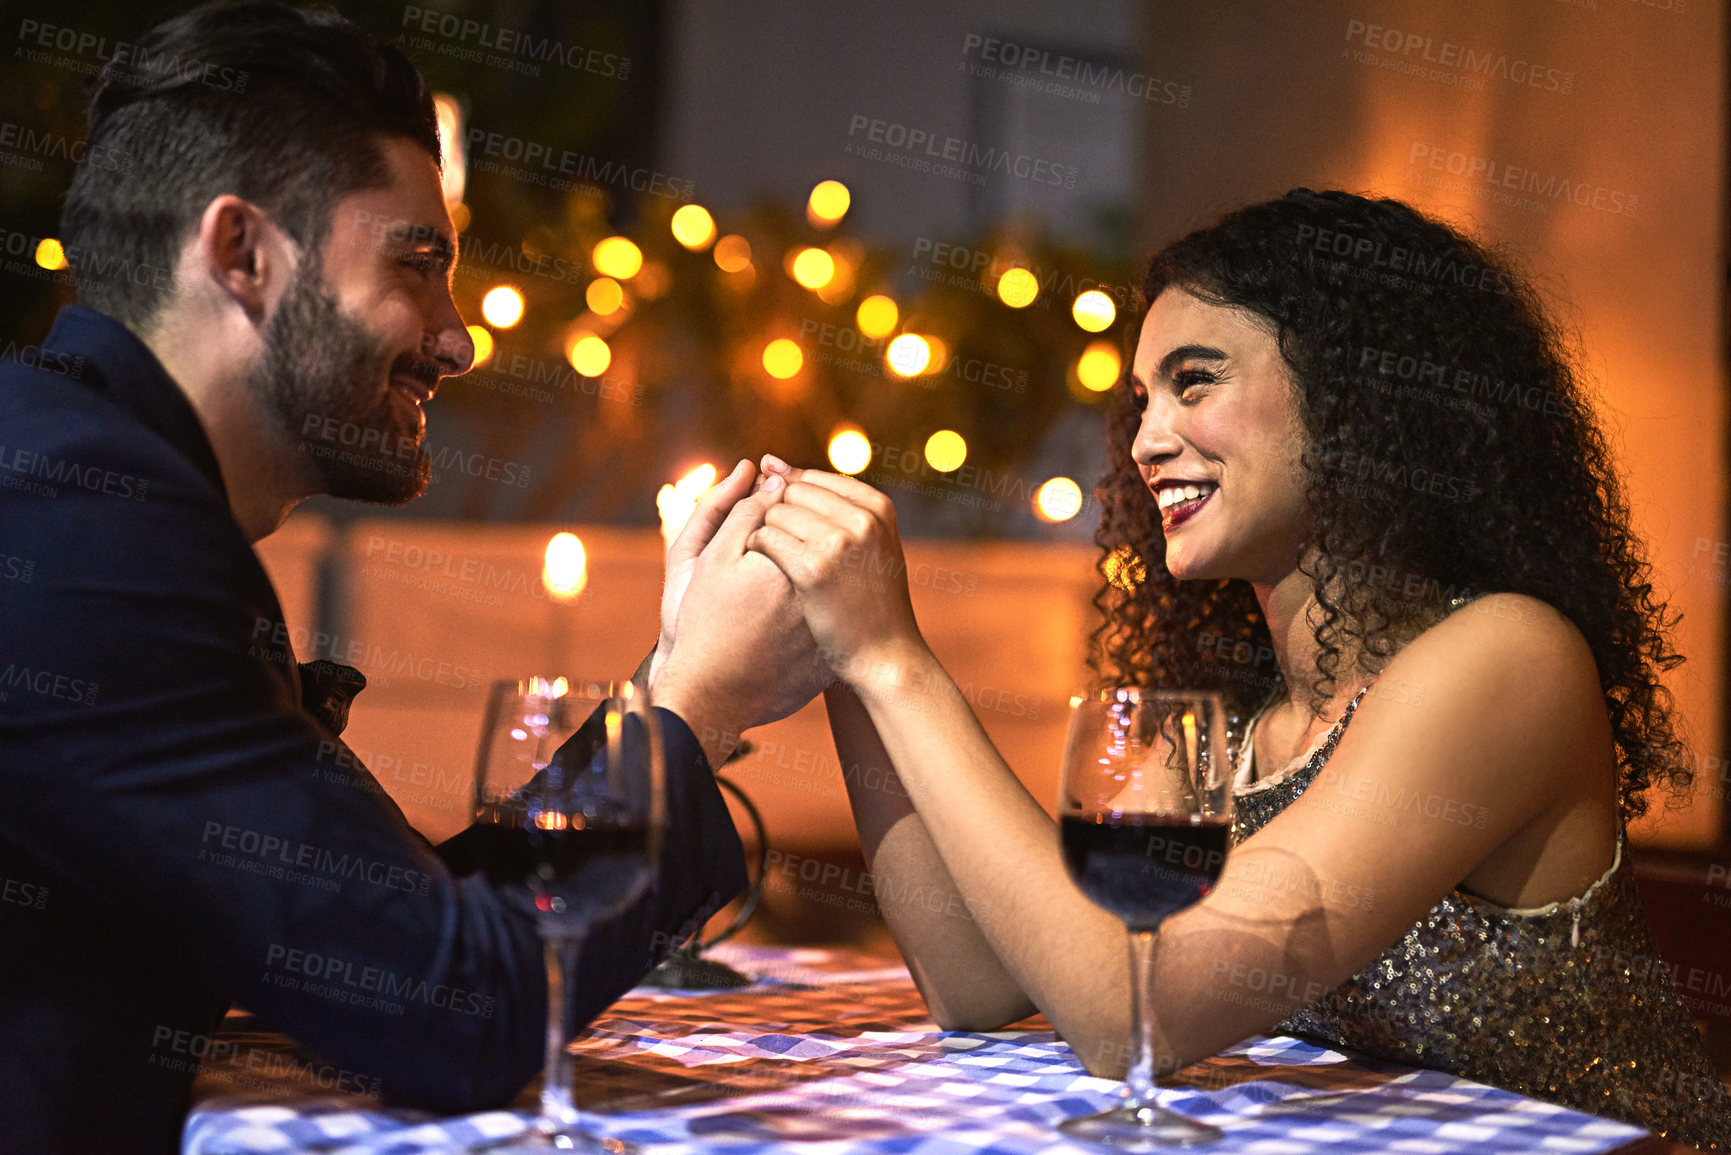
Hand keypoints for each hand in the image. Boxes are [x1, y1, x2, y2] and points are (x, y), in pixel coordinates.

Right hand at [652, 466, 833, 766]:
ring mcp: (829, 633)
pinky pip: (830, 628)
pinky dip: (817, 618)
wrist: (710, 693)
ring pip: (832, 590)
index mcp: (795, 564)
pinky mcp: (830, 662)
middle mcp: (821, 596)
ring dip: (816, 578)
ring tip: (775, 595)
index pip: (805, 518)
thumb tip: (772, 476)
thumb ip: (742, 512)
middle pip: (825, 552)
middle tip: (766, 564)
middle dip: (803, 543)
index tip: (761, 529)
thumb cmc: (703, 624)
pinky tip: (790, 624)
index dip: (783, 514)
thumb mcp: (710, 559)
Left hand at [743, 457, 929, 692]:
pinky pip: (765, 539)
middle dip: (778, 515)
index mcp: (877, 508)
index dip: (793, 500)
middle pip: (792, 493)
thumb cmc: (870, 600)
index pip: (816, 480)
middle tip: (780, 548)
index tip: (790, 529)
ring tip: (775, 562)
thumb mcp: (872, 545)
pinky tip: (763, 571)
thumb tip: (774, 464)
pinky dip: (757, 551)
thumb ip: (835, 506)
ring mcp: (838, 543)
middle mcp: (861, 519)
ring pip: (774, 514)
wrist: (885, 655)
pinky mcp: (812, 569)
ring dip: (766, 534)